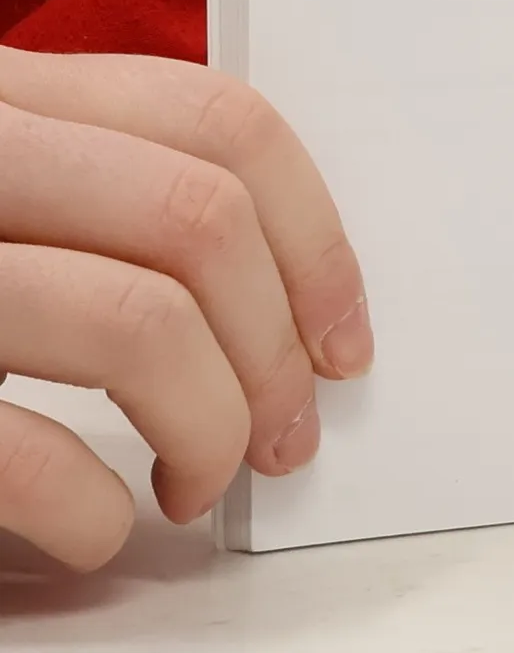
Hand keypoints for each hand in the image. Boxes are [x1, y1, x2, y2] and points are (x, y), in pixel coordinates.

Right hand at [0, 47, 370, 568]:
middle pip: (199, 223)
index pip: (217, 123)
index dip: (315, 236)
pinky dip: (92, 510)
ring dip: (212, 427)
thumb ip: (92, 189)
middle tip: (289, 434)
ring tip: (201, 481)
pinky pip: (22, 446)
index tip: (343, 334)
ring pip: (139, 324)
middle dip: (277, 346)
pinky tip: (96, 530)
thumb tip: (275, 291)